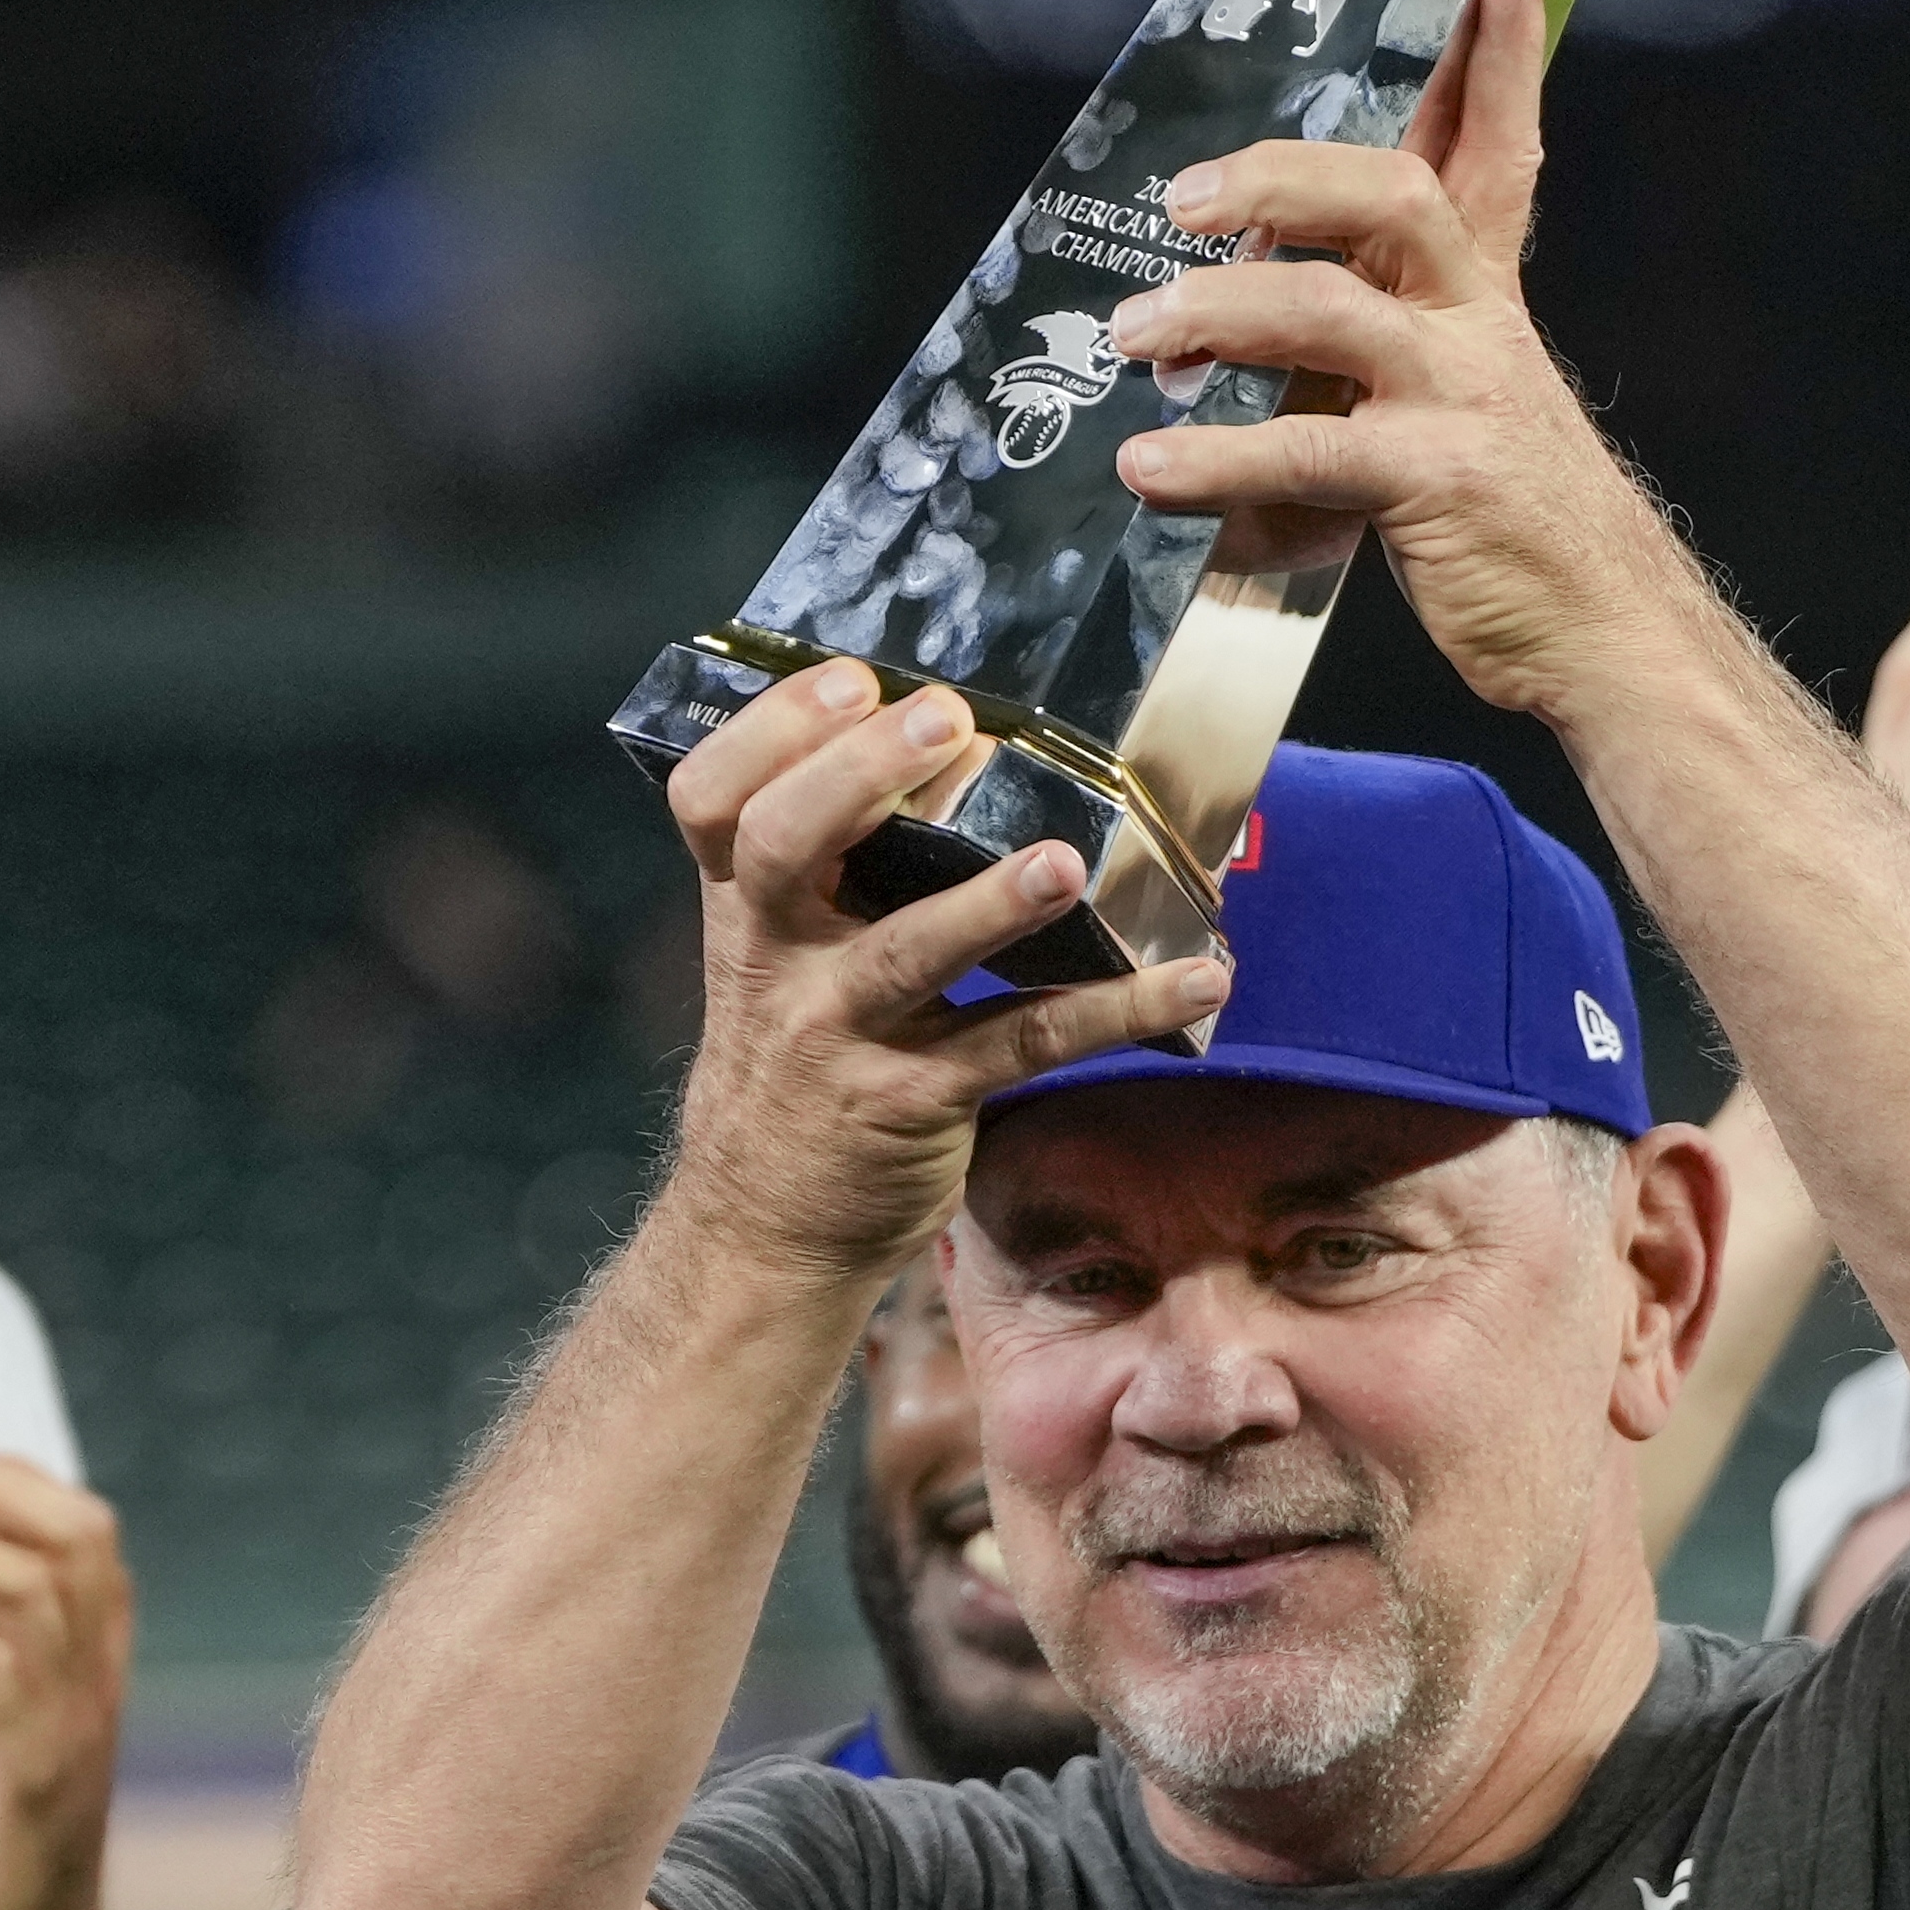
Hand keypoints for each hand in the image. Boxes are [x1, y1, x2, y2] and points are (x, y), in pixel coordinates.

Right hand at [649, 664, 1236, 1285]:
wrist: (764, 1232)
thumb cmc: (791, 1069)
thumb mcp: (772, 963)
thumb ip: (826, 875)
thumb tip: (940, 749)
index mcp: (744, 911)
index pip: (712, 800)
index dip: (769, 730)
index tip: (851, 677)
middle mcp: (778, 964)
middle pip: (783, 847)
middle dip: (859, 777)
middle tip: (947, 722)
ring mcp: (842, 1035)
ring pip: (906, 954)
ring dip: (989, 904)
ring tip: (1062, 860)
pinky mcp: (915, 1103)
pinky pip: (1021, 1045)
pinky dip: (1118, 1010)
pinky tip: (1197, 982)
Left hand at [1104, 0, 1700, 730]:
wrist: (1609, 640)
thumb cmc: (1514, 526)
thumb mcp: (1463, 405)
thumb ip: (1372, 345)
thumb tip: (1248, 300)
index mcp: (1487, 297)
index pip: (1501, 142)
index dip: (1504, 47)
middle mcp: (1480, 327)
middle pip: (1393, 194)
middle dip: (1281, 177)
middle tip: (1184, 199)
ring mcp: (1462, 399)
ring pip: (1331, 309)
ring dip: (1214, 313)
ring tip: (1135, 336)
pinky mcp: (1435, 481)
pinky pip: (1305, 449)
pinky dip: (1213, 456)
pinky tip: (1150, 469)